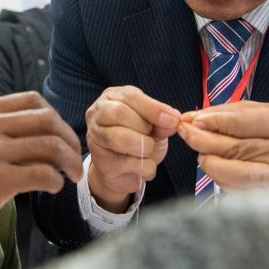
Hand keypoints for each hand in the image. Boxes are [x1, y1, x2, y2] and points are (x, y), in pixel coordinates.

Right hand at [0, 92, 82, 236]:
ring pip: (51, 146)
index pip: (32, 100)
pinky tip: (53, 189)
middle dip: (70, 139)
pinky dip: (55, 181)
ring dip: (70, 162)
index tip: (61, 135)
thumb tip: (37, 132)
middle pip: (47, 120)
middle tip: (75, 159)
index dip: (55, 117)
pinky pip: (42, 174)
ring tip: (72, 176)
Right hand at [85, 86, 179, 211]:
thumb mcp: (153, 126)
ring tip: (149, 151)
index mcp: (112, 97)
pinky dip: (145, 167)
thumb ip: (161, 122)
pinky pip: (126, 163)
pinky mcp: (99, 161)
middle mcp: (98, 114)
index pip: (130, 97)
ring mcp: (95, 137)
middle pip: (119, 113)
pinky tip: (145, 167)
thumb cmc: (138, 140)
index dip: (153, 108)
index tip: (173, 120)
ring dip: (144, 147)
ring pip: (119, 138)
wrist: (124, 171)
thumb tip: (173, 120)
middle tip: (155, 136)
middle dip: (144, 127)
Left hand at [178, 101, 268, 189]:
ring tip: (199, 151)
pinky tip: (213, 165)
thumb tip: (190, 118)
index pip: (240, 123)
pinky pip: (236, 186)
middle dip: (203, 141)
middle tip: (185, 133)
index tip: (191, 121)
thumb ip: (224, 113)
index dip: (213, 123)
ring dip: (209, 161)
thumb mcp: (256, 110)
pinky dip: (219, 176)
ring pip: (234, 171)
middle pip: (234, 148)